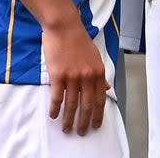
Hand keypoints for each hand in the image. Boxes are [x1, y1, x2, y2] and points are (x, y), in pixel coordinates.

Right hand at [42, 19, 108, 134]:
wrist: (64, 28)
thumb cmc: (78, 41)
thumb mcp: (94, 57)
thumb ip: (99, 74)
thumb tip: (106, 88)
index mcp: (98, 71)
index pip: (100, 98)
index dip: (98, 114)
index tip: (96, 124)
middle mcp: (88, 76)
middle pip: (87, 104)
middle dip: (85, 121)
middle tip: (82, 132)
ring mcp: (73, 76)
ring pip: (72, 104)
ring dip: (69, 119)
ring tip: (66, 129)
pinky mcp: (58, 75)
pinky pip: (57, 97)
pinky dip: (55, 108)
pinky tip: (53, 115)